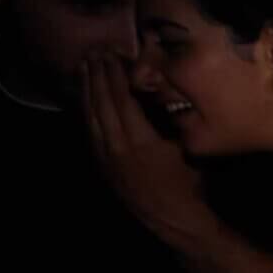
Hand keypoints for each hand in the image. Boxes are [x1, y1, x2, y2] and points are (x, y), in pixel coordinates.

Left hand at [82, 55, 210, 235]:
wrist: (173, 219)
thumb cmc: (188, 183)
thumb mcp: (186, 148)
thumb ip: (171, 123)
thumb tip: (164, 97)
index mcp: (140, 139)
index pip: (121, 98)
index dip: (114, 75)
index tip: (112, 54)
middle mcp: (117, 145)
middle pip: (102, 103)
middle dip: (97, 77)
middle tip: (94, 53)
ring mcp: (106, 156)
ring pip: (91, 116)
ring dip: (87, 90)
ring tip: (84, 69)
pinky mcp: (103, 165)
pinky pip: (90, 131)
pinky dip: (86, 111)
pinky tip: (86, 100)